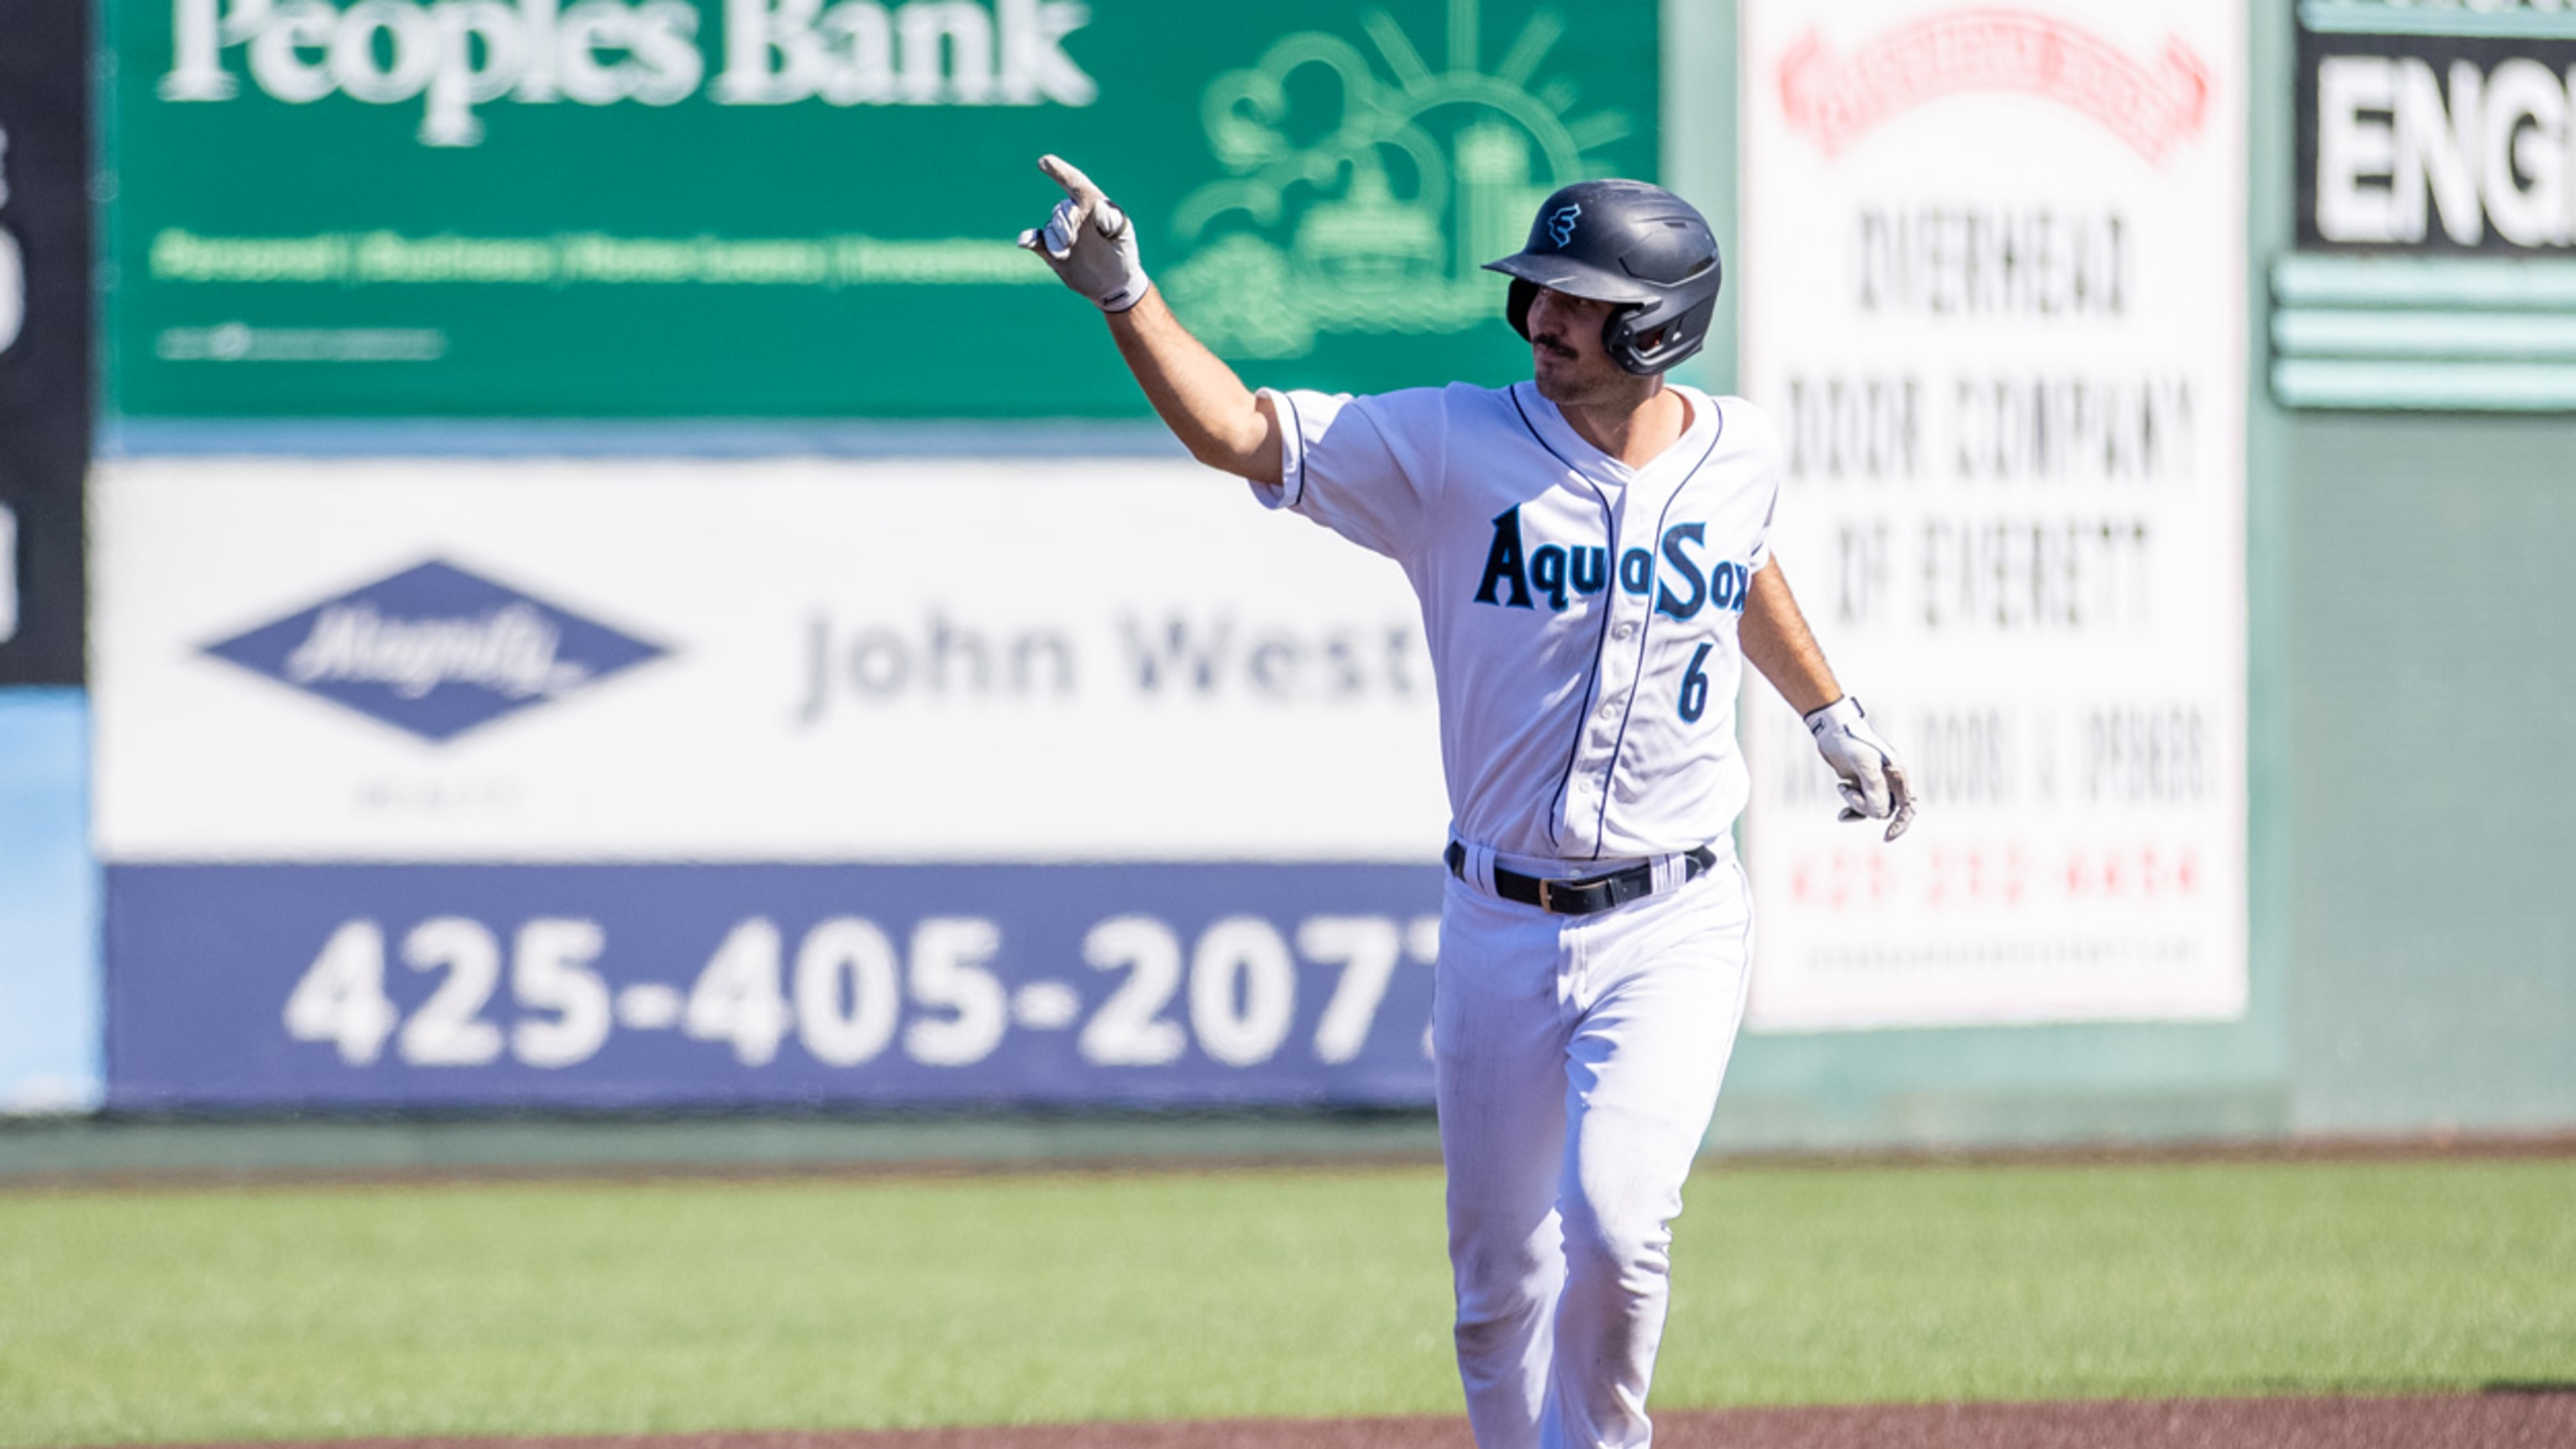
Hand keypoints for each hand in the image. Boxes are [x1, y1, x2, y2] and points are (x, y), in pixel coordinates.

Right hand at [1017, 154, 1149, 312]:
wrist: (1112, 284)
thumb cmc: (1123, 254)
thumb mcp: (1123, 238)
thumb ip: (1113, 221)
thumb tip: (1098, 206)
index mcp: (1093, 205)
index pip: (1075, 183)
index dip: (1060, 172)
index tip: (1044, 161)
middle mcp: (1075, 216)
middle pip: (1061, 210)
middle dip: (1063, 223)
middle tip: (1071, 241)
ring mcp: (1062, 233)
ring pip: (1049, 228)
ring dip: (1054, 240)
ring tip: (1065, 254)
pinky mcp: (1052, 250)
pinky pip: (1035, 240)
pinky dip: (1028, 239)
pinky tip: (1024, 241)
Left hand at [1802, 697, 1915, 841]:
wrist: (1831, 730)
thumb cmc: (1851, 741)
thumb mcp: (1864, 762)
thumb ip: (1874, 787)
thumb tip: (1881, 812)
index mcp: (1898, 774)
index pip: (1909, 806)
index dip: (1902, 823)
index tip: (1887, 836)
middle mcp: (1889, 780)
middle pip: (1886, 810)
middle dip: (1867, 806)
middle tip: (1850, 792)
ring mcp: (1875, 783)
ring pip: (1871, 808)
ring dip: (1856, 804)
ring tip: (1843, 787)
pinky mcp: (1861, 785)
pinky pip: (1861, 807)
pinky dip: (1852, 811)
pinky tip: (1842, 816)